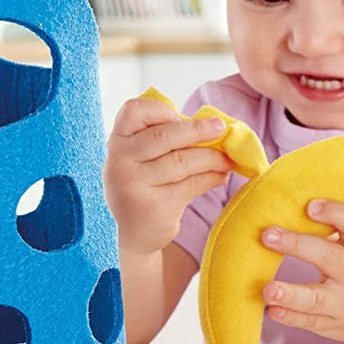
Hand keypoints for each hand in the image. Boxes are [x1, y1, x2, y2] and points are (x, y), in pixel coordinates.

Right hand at [104, 97, 232, 255]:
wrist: (131, 234)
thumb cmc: (141, 187)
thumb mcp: (136, 159)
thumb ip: (158, 139)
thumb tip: (208, 125)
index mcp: (117, 142)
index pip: (133, 111)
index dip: (160, 110)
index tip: (179, 117)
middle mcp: (120, 161)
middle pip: (164, 136)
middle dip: (198, 130)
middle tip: (221, 128)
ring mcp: (135, 185)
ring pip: (183, 161)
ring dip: (212, 157)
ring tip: (227, 159)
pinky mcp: (156, 206)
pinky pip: (192, 184)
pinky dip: (211, 177)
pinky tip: (220, 175)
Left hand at [259, 199, 343, 343]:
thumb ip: (333, 232)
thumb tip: (287, 206)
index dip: (336, 213)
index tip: (311, 206)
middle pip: (329, 257)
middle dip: (297, 245)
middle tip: (268, 235)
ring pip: (317, 299)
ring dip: (291, 295)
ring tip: (268, 290)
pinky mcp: (333, 324)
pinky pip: (310, 321)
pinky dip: (290, 317)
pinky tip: (272, 310)